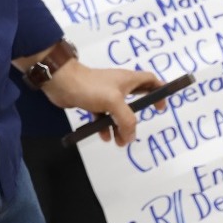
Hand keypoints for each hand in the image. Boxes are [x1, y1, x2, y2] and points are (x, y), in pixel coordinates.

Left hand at [41, 62, 164, 145]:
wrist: (61, 83)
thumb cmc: (90, 87)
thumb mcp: (114, 102)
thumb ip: (126, 120)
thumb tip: (130, 137)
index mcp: (128, 80)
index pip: (150, 80)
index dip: (159, 91)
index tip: (161, 107)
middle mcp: (118, 85)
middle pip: (136, 99)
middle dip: (136, 117)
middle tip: (135, 130)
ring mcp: (105, 94)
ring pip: (118, 112)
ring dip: (120, 127)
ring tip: (119, 142)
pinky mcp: (93, 101)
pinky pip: (104, 116)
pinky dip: (105, 126)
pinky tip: (104, 136)